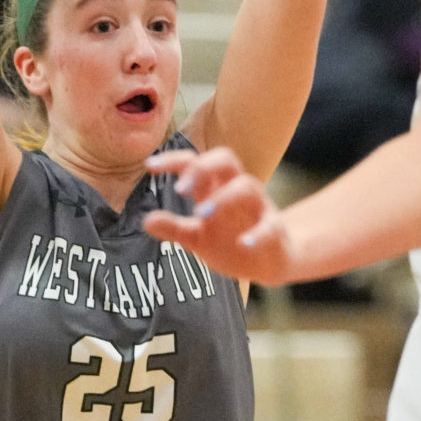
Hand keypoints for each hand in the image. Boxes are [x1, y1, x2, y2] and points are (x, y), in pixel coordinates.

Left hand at [143, 145, 293, 287]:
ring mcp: (258, 208)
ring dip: (223, 198)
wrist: (270, 261)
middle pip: (225, 159)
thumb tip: (146, 221)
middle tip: (180, 190)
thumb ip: (173, 228)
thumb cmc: (229, 241)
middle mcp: (237, 191)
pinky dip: (257, 234)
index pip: (195, 162)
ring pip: (247, 187)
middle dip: (202, 168)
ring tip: (201, 215)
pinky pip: (269, 226)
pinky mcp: (274, 230)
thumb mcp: (196, 237)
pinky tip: (244, 244)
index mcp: (215, 188)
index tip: (149, 167)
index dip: (174, 160)